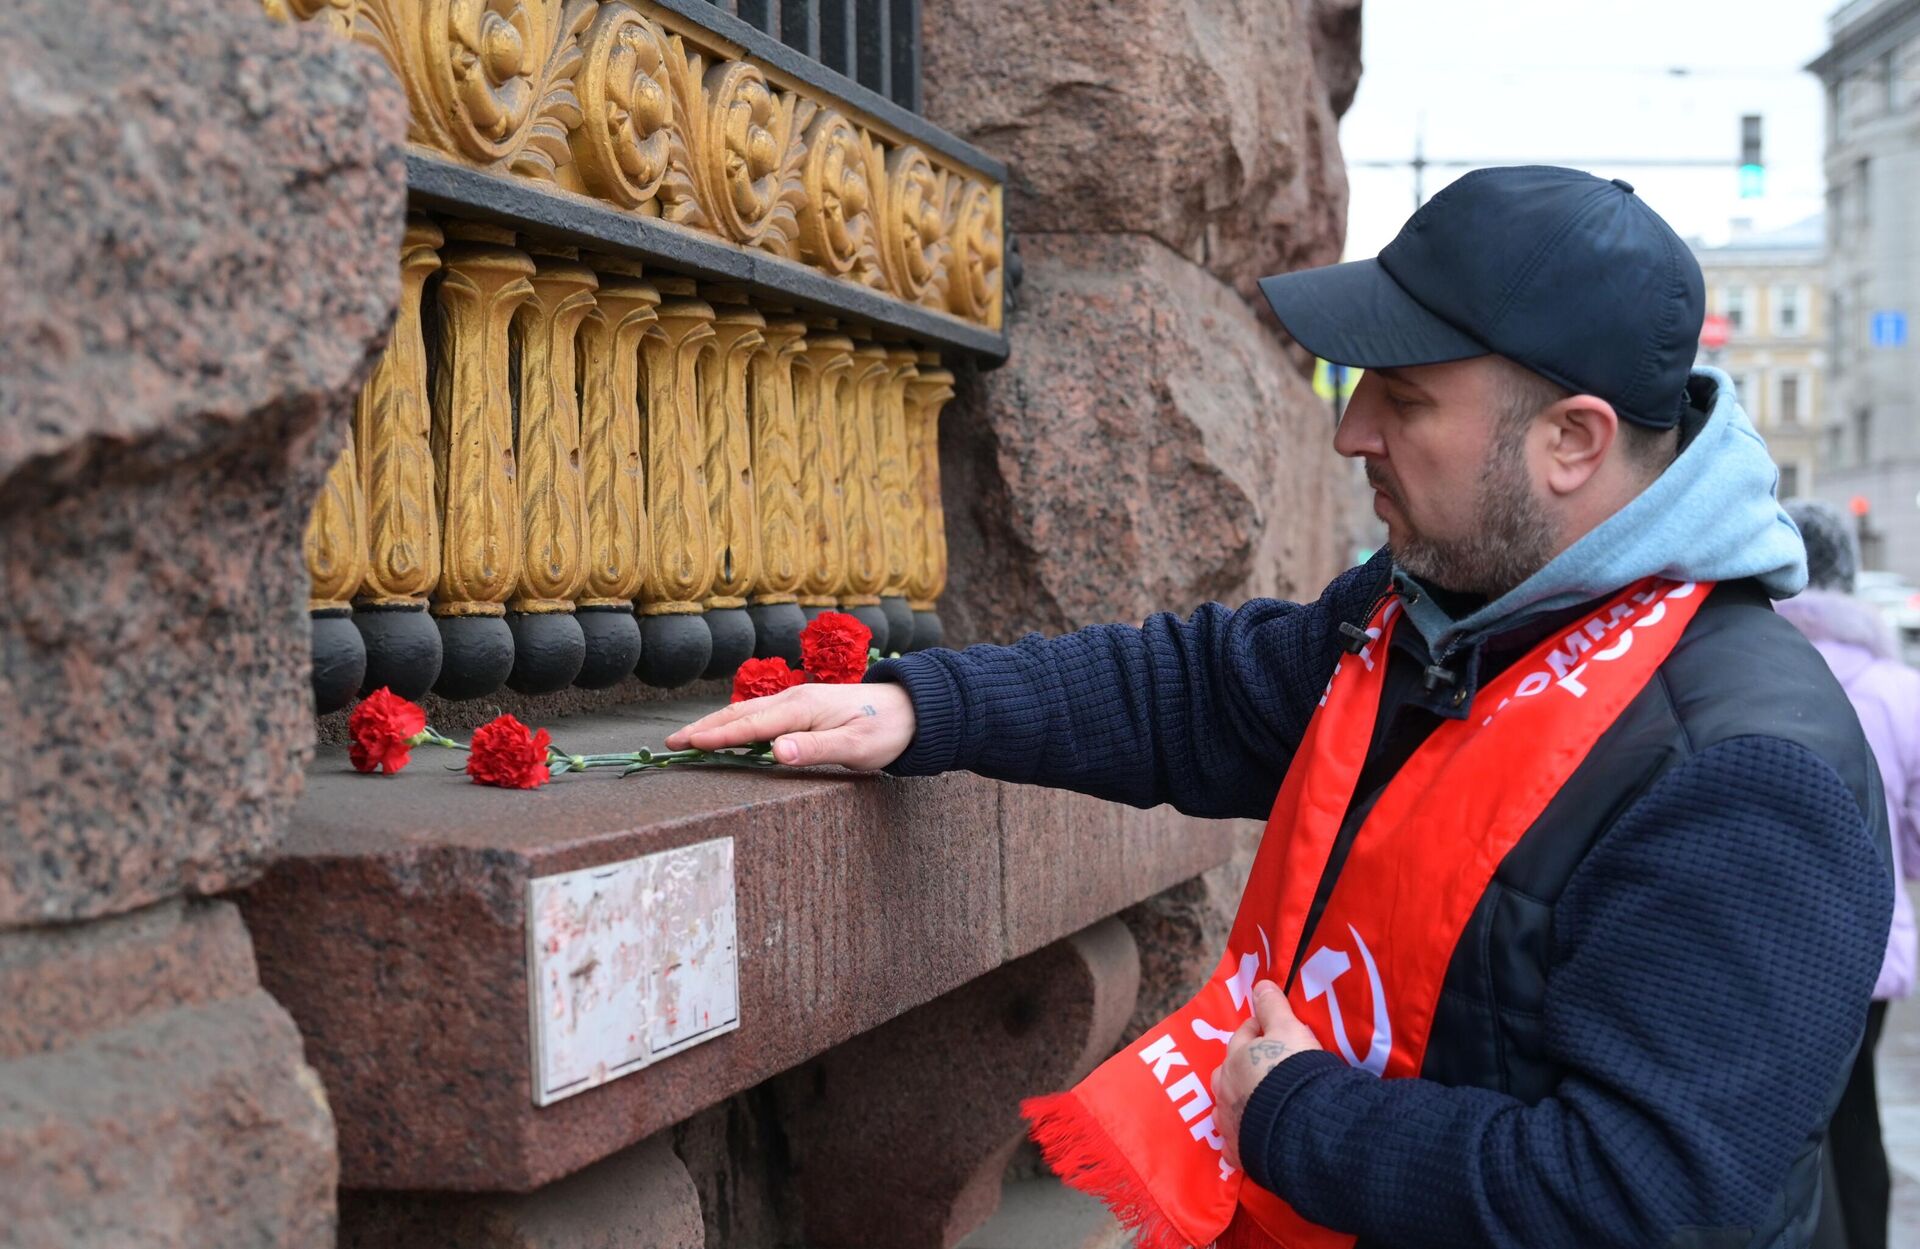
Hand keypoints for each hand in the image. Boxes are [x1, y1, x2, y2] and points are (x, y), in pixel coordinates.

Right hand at [666, 681, 916, 770]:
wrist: (913, 709)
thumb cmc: (886, 731)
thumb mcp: (856, 746)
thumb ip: (815, 749)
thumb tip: (776, 753)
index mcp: (802, 707)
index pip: (750, 725)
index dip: (717, 736)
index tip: (687, 745)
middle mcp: (794, 699)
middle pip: (740, 715)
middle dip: (704, 729)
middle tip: (671, 743)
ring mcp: (797, 701)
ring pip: (747, 713)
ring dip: (716, 725)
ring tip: (688, 738)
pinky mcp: (803, 707)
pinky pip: (760, 716)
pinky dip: (736, 723)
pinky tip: (727, 732)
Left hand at [1212, 980, 1322, 1170]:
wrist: (1301, 1125)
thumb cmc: (1294, 1072)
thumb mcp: (1290, 1030)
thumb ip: (1273, 1007)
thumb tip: (1260, 984)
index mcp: (1236, 1057)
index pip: (1245, 1035)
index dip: (1261, 1030)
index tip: (1275, 1030)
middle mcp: (1226, 1088)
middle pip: (1229, 1069)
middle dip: (1244, 1064)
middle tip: (1267, 1065)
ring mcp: (1229, 1121)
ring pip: (1226, 1104)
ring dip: (1239, 1099)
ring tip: (1258, 1099)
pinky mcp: (1238, 1150)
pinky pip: (1232, 1143)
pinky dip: (1239, 1137)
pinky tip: (1250, 1137)